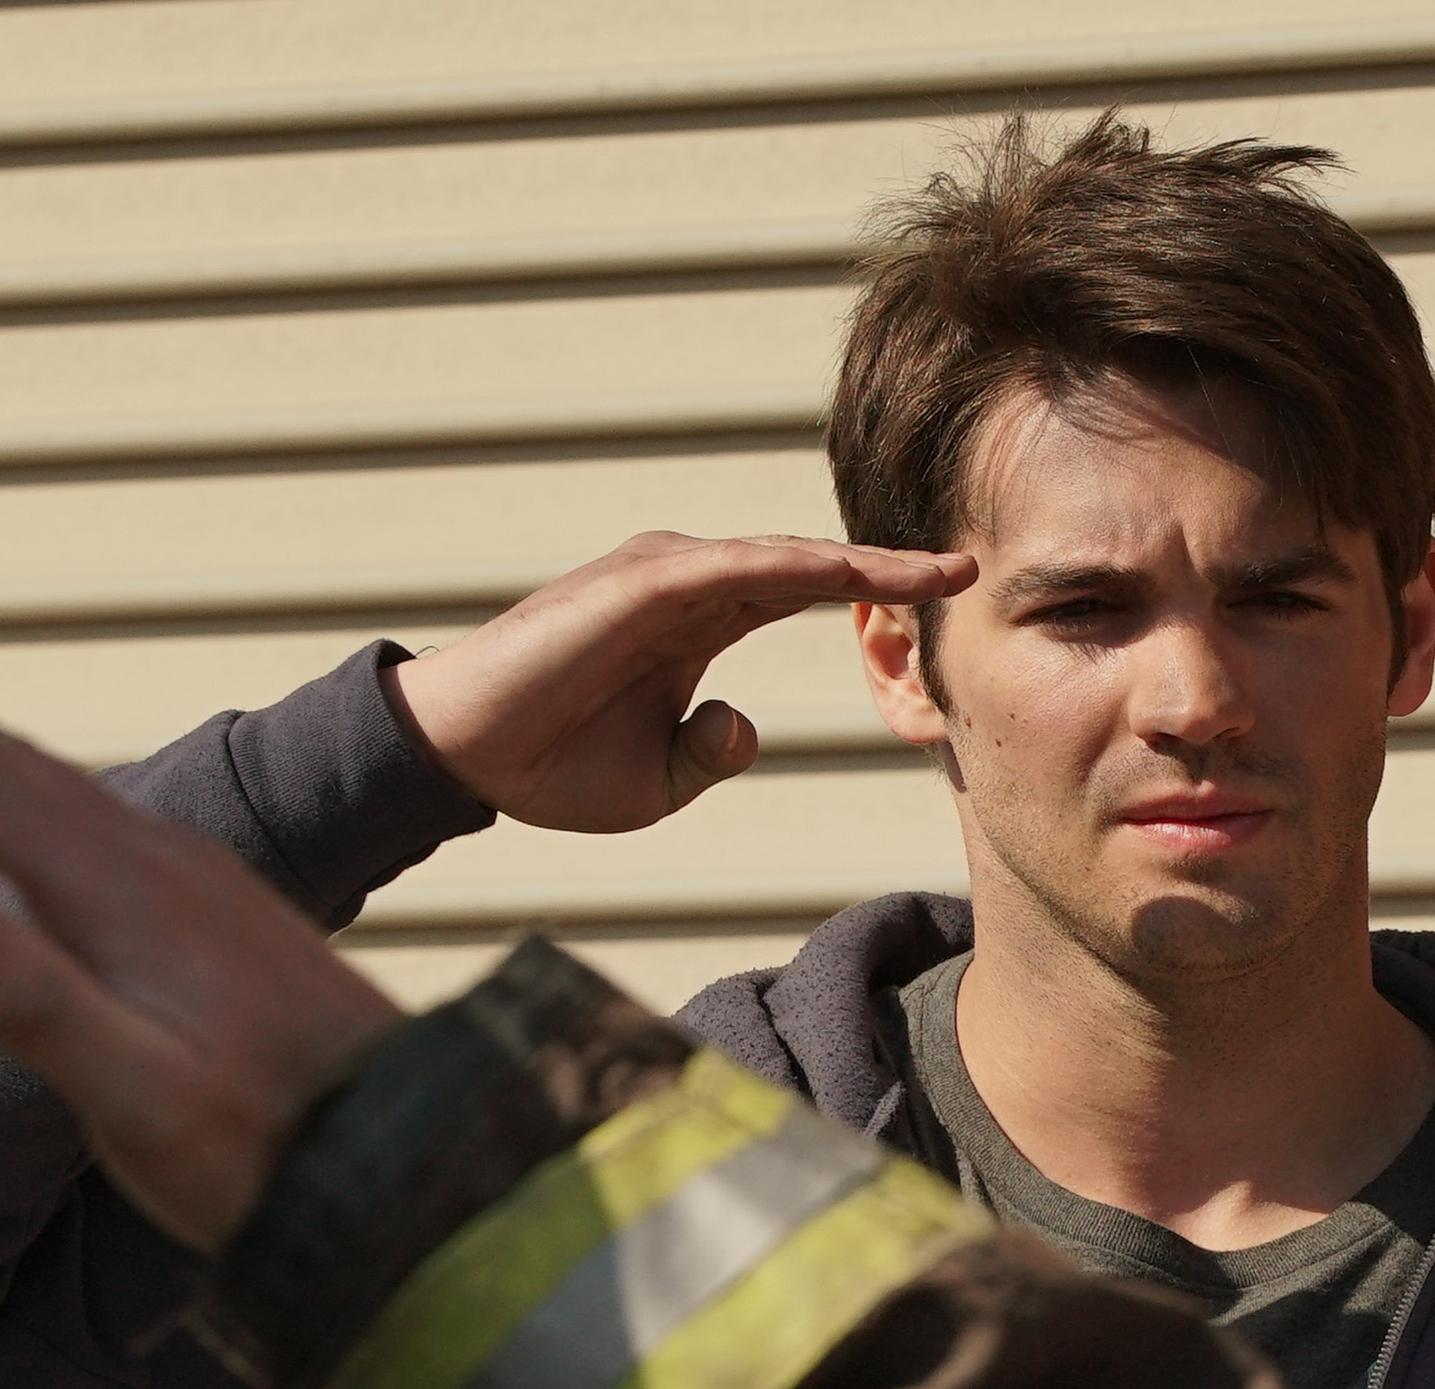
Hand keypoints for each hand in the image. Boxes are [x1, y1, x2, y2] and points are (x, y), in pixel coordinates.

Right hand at [0, 618, 402, 1253]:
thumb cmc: (266, 1154)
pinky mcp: (233, 922)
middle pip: (13, 765)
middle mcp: (170, 866)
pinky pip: (110, 829)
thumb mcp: (139, 1100)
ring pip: (65, 792)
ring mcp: (208, 888)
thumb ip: (41, 1009)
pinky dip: (44, 800)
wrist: (417, 1166)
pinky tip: (48, 827)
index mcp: (125, 893)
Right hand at [390, 532, 975, 831]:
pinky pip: (732, 571)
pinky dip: (793, 568)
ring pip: (782, 560)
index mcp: (698, 622)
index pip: (806, 593)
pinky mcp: (636, 585)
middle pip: (809, 567)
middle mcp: (687, 586)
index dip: (877, 589)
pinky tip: (850, 571)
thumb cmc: (551, 767)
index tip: (950, 595)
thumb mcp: (659, 781)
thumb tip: (748, 728)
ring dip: (861, 562)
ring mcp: (661, 578)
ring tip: (934, 569)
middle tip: (969, 563)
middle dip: (891, 566)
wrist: (465, 757)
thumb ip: (714, 753)